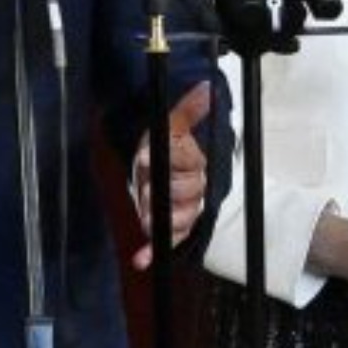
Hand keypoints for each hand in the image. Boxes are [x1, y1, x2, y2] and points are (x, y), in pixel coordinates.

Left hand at [129, 81, 212, 271]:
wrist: (156, 166)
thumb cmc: (165, 146)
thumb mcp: (171, 126)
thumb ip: (189, 110)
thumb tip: (206, 87)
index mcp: (196, 164)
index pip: (189, 163)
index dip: (170, 158)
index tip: (145, 154)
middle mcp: (195, 190)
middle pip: (187, 194)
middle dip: (163, 190)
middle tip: (145, 186)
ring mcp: (185, 211)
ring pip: (181, 220)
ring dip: (161, 219)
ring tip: (145, 214)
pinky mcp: (173, 229)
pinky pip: (169, 242)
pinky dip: (153, 252)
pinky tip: (140, 259)